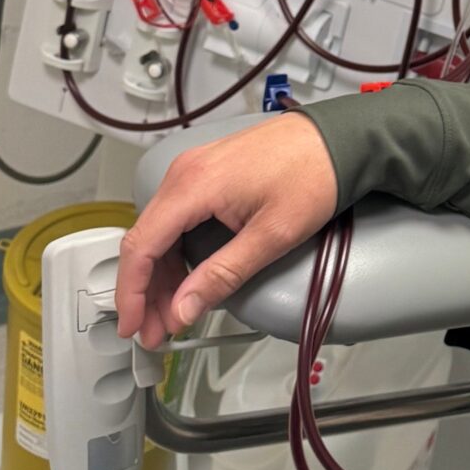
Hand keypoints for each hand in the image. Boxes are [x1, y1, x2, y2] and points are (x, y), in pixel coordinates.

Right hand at [115, 114, 339, 349]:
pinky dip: (176, 253)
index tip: (134, 325)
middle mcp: (185, 173)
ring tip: (173, 313)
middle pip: (146, 242)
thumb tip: (184, 308)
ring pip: (160, 232)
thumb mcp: (271, 236)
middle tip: (156, 330)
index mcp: (193, 185)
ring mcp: (194, 170)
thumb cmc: (314, 174)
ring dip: (161, 275)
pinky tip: (186, 279)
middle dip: (146, 292)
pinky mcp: (207, 174)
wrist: (338, 138)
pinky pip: (177, 218)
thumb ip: (222, 275)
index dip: (131, 293)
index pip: (141, 246)